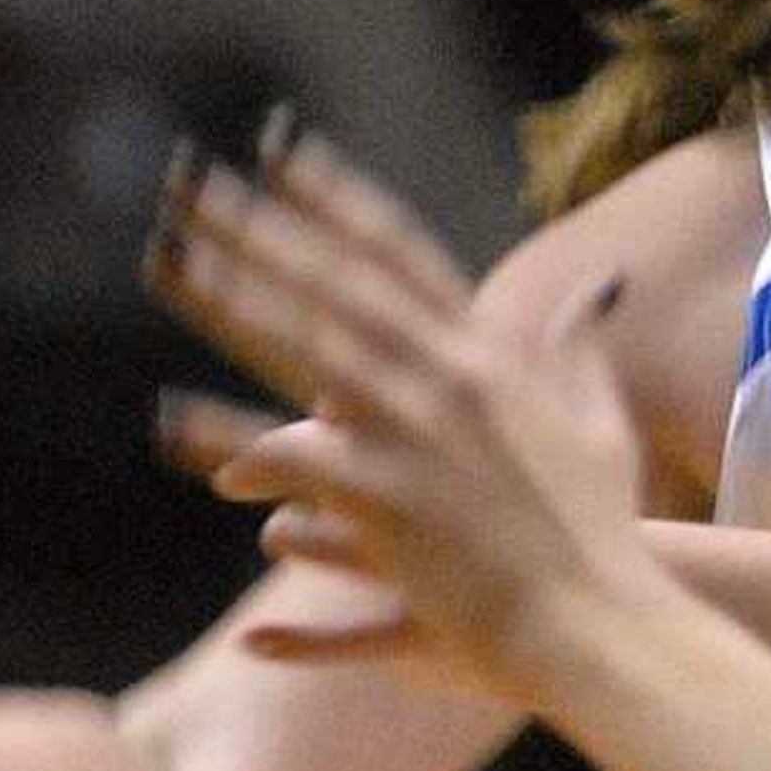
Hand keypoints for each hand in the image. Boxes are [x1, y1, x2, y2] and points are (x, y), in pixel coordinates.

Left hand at [145, 117, 654, 697]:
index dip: (336, 198)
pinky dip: (231, 441)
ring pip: (304, 352)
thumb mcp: (602, 426)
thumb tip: (603, 283)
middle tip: (191, 184)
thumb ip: (584, 351)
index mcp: (488, 355)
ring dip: (232, 301)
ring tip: (166, 264)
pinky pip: (293, 465)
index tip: (280, 149)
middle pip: (335, 285)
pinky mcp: (392, 508)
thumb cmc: (603, 534)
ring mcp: (418, 440)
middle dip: (261, 227)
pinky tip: (172, 421)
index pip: (399, 253)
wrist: (603, 621)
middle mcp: (448, 380)